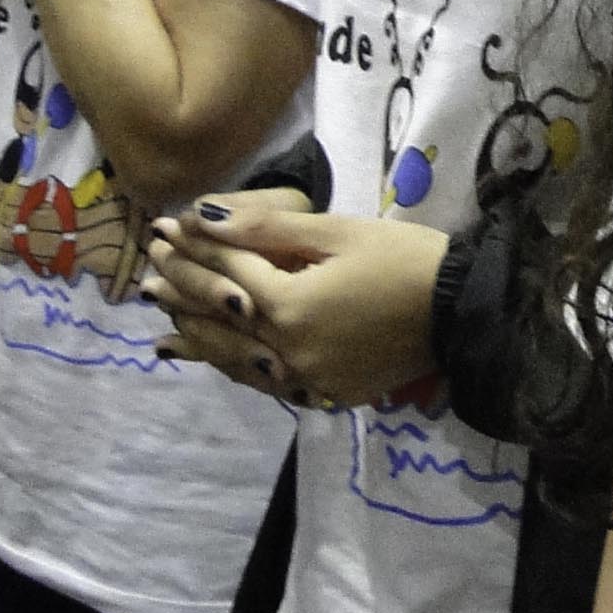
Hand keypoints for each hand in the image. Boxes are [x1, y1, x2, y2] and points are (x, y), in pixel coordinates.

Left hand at [143, 202, 446, 409]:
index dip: (195, 245)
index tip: (164, 227)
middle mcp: (290, 351)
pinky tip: (210, 356)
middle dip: (183, 285)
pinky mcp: (325, 394)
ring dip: (195, 332)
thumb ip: (268, 230)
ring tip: (161, 314)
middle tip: (150, 263)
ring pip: (234, 358)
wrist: (462, 313)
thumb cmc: (405, 260)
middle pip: (222, 316)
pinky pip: (264, 381)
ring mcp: (306, 380)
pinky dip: (231, 365)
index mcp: (292, 306)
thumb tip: (204, 217)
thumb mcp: (339, 232)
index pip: (230, 270)